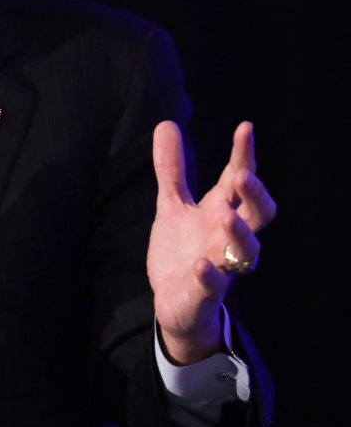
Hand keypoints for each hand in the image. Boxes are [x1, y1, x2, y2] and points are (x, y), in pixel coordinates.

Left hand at [147, 121, 275, 363]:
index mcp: (221, 211)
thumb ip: (172, 170)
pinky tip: (202, 264)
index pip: (238, 180)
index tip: (245, 127)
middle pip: (258, 213)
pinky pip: (215, 284)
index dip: (244, 155)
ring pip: (246, 250)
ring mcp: (221, 264)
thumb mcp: (172, 206)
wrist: (175, 303)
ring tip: (226, 216)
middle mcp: (227, 236)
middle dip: (255, 194)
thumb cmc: (182, 251)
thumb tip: (166, 123)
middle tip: (242, 175)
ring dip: (239, 233)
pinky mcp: (206, 291)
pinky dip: (210, 274)